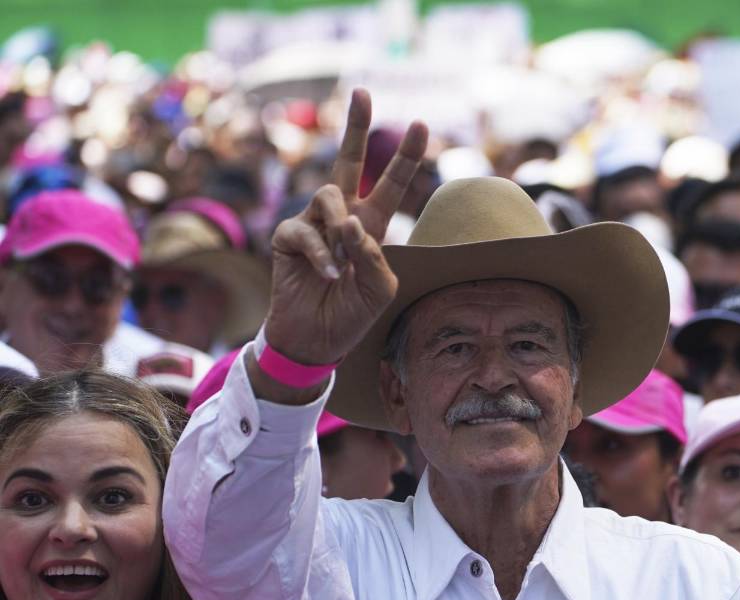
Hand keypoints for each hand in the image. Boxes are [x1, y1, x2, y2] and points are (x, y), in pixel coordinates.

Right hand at [265, 88, 427, 366]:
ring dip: (341, 227)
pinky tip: (328, 274)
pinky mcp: (288, 236)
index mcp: (372, 224)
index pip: (391, 183)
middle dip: (356, 125)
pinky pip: (307, 229)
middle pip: (348, 160)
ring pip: (329, 195)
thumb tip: (351, 222)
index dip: (406, 156)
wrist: (317, 339)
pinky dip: (322, 253)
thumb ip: (374, 254)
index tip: (422, 124)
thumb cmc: (353, 313)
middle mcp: (342, 216)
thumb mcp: (380, 287)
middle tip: (361, 90)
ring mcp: (313, 222)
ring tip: (343, 262)